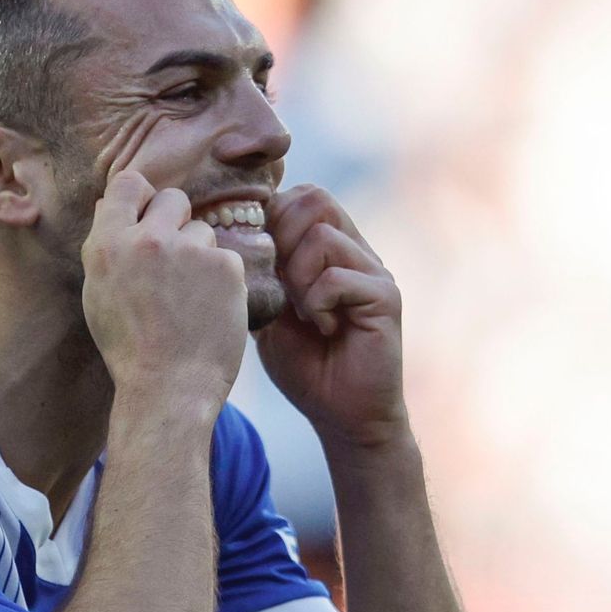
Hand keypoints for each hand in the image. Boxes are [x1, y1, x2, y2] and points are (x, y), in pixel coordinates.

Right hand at [82, 171, 247, 404]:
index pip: (128, 184)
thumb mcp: (99, 294)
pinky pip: (227, 258)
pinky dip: (223, 281)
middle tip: (176, 262)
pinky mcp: (225, 265)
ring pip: (203, 231)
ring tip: (190, 299)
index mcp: (108, 245)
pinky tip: (210, 310)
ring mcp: (189, 250)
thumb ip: (109, 247)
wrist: (168, 388)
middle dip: (177, 222)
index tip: (149, 217)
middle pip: (173, 198)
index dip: (142, 198)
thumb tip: (115, 206)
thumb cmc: (130, 349)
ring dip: (201, 256)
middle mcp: (147, 239)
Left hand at [255, 185, 407, 450]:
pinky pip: (338, 277)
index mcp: (330, 249)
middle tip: (281, 285)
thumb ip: (260, 275)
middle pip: (315, 199)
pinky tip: (323, 328)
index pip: (300, 197)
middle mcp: (356, 250)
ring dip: (298, 277)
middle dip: (282, 238)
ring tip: (302, 313)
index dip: (271, 219)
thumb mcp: (269, 313)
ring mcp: (374, 271)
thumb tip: (224, 237)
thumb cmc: (306, 365)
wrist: (343, 414)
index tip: (260, 262)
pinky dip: (318, 303)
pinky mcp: (386, 297)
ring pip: (321, 237)